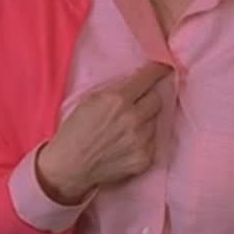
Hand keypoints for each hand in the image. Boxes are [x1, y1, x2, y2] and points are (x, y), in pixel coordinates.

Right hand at [35, 62, 171, 203]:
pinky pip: (153, 141)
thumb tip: (138, 82)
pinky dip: (144, 139)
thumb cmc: (75, 130)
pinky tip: (128, 142)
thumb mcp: (90, 100)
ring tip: (128, 126)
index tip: (164, 67)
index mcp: (117, 100)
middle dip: (149, 98)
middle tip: (138, 102)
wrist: (70, 166)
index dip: (158, 70)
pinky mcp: (144, 159)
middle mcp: (132, 119)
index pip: (147, 79)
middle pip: (157, 99)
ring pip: (156, 121)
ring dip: (146, 120)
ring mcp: (140, 141)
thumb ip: (116, 90)